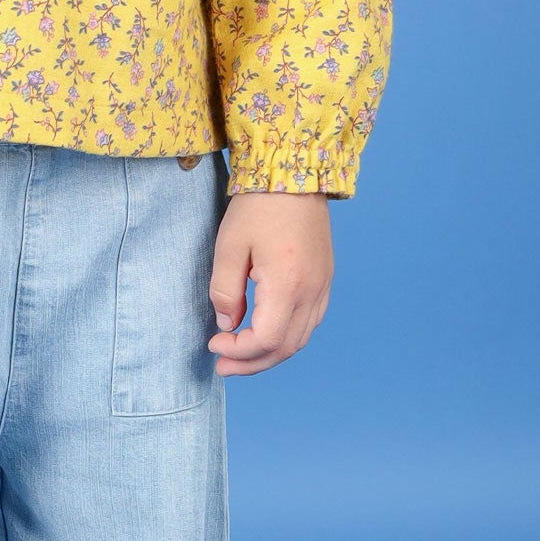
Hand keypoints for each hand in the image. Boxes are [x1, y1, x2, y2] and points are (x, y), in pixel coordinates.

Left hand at [207, 191, 333, 375]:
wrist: (294, 174)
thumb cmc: (258, 206)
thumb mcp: (229, 246)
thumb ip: (225, 291)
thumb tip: (227, 324)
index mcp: (288, 284)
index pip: (267, 340)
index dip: (239, 351)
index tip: (214, 344)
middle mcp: (312, 290)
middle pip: (286, 347)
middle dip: (252, 362)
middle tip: (223, 366)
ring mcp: (323, 285)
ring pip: (301, 338)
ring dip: (271, 353)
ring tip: (241, 355)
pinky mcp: (324, 278)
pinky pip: (310, 321)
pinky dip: (287, 336)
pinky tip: (265, 333)